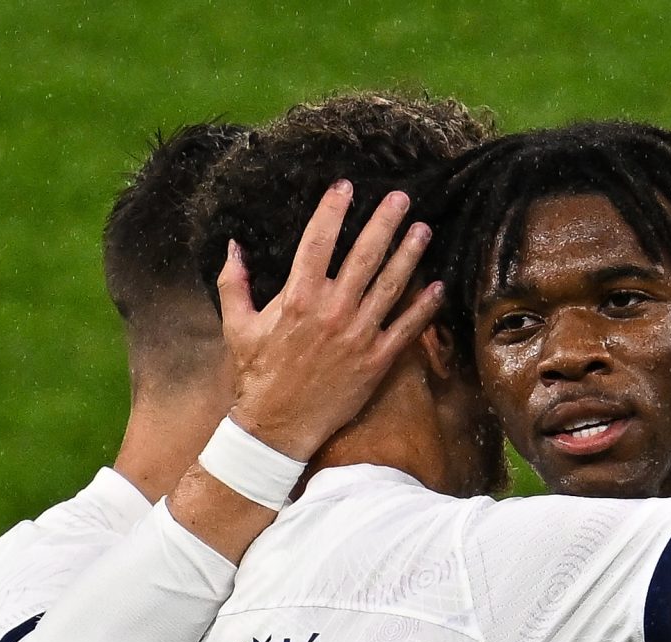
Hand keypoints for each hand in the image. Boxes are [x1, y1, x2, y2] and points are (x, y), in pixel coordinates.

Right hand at [216, 181, 447, 461]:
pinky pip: (406, 329)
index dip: (333, 210)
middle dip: (384, 222)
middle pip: (364, 256)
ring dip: (410, 254)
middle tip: (401, 197)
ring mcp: (359, 336)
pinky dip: (424, 308)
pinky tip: (437, 286)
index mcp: (298, 297)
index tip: (345, 186)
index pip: (318, 241)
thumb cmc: (257, 375)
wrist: (278, 426)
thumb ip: (234, 283)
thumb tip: (233, 246)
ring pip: (391, 286)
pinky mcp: (377, 361)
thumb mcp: (237, 326)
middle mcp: (333, 311)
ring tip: (423, 229)